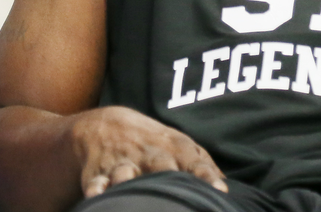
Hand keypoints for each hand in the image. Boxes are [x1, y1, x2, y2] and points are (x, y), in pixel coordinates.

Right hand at [71, 106, 227, 197]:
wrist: (103, 125)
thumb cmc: (150, 141)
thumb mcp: (176, 143)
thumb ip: (201, 163)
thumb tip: (225, 185)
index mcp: (172, 147)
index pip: (194, 161)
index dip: (206, 176)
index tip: (219, 191)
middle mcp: (148, 154)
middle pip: (161, 165)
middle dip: (169, 176)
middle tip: (180, 194)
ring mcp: (122, 162)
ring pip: (125, 172)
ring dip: (128, 180)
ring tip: (132, 188)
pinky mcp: (97, 173)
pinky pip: (95, 181)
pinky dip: (96, 188)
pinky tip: (96, 196)